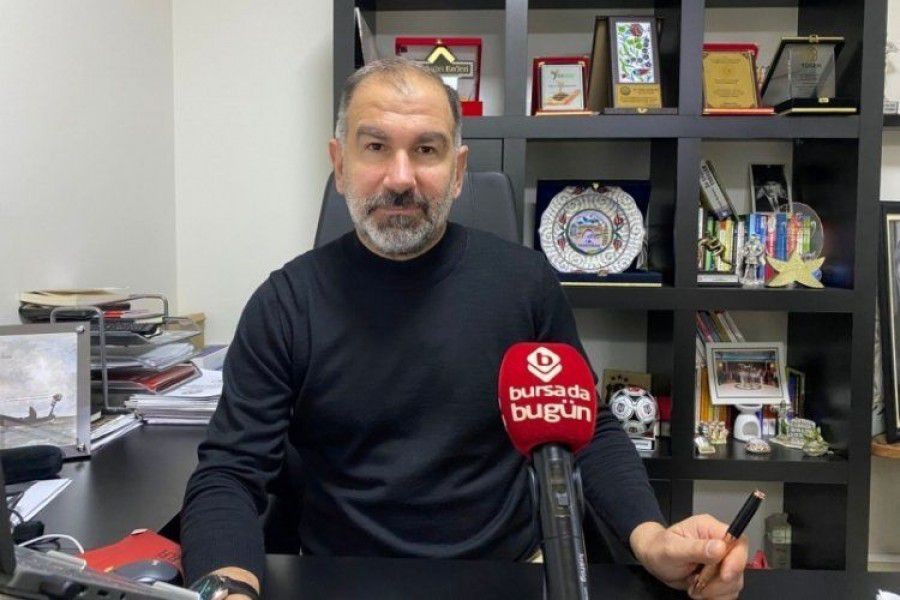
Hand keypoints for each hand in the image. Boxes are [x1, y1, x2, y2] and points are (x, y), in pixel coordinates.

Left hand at [629, 515, 747, 599]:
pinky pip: (728, 591)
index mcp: (709, 528)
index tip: (724, 575)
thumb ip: (696, 548)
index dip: (737, 560)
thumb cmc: (658, 548)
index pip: (738, 541)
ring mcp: (720, 561)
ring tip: (694, 587)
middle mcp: (719, 543)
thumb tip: (720, 547)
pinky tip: (699, 591)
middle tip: (698, 583)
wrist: (652, 560)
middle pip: (738, 565)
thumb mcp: (672, 548)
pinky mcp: (719, 576)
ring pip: (735, 581)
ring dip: (716, 591)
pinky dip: (715, 596)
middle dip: (720, 581)